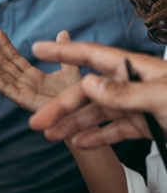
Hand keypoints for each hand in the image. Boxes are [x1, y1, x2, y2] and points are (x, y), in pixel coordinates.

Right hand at [0, 28, 79, 112]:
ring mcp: (24, 92)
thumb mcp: (70, 68)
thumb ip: (63, 52)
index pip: (15, 58)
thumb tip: (62, 32)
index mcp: (34, 76)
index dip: (5, 46)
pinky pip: (6, 88)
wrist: (85, 113)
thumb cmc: (78, 96)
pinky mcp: (24, 101)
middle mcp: (26, 84)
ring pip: (1, 75)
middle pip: (4, 65)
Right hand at [28, 41, 166, 145]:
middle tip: (38, 122)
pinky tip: (80, 142)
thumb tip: (87, 83)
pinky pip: (116, 130)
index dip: (63, 52)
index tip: (38, 50)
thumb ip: (125, 92)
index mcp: (133, 67)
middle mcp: (131, 84)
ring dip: (74, 124)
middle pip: (88, 92)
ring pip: (98, 113)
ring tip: (51, 136)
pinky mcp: (145, 124)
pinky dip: (98, 136)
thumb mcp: (162, 96)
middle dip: (61, 106)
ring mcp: (137, 105)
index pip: (92, 56)